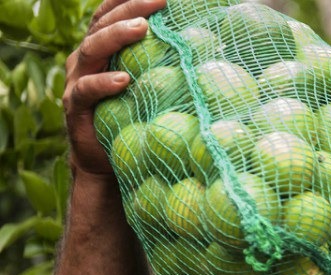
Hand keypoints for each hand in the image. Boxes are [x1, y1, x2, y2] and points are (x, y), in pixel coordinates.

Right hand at [63, 0, 166, 175]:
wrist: (103, 162)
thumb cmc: (134, 118)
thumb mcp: (148, 87)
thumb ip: (164, 65)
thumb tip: (213, 49)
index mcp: (103, 49)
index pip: (111, 13)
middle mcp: (86, 59)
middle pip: (104, 24)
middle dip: (132, 8)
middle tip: (159, 1)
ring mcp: (78, 80)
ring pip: (92, 49)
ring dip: (118, 36)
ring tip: (142, 27)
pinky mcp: (75, 106)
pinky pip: (87, 89)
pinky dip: (105, 83)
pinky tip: (124, 80)